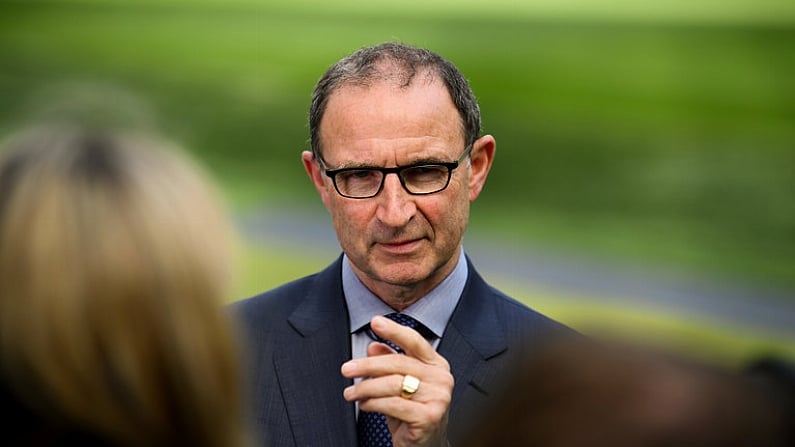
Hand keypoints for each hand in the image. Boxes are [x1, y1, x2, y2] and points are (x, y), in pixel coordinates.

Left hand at [341, 315, 453, 446]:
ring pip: (393, 384)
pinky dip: (374, 404)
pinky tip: (364, 405)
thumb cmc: (411, 414)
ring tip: (350, 393)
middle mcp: (442, 378)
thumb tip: (373, 346)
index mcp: (437, 365)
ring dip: (366, 388)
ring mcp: (439, 398)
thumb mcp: (398, 386)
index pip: (415, 341)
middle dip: (367, 365)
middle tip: (346, 369)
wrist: (424, 446)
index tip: (375, 322)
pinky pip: (394, 404)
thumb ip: (389, 363)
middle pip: (399, 363)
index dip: (394, 330)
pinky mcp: (430, 416)